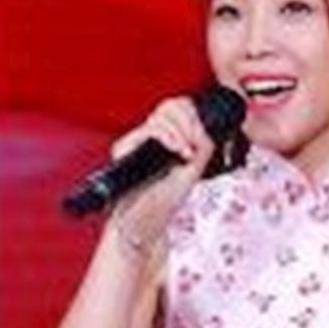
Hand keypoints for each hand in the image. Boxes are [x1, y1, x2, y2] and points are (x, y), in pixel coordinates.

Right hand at [105, 95, 215, 247]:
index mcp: (165, 137)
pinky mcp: (124, 147)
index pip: (178, 107)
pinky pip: (150, 130)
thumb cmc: (164, 201)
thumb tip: (204, 128)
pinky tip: (177, 152)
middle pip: (169, 105)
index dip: (192, 116)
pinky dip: (169, 138)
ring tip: (184, 153)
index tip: (199, 138)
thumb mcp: (194, 169)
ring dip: (181, 131)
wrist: (145, 222)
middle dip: (189, 122)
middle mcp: (148, 135)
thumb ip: (203, 145)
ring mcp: (136, 140)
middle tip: (193, 145)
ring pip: (161, 114)